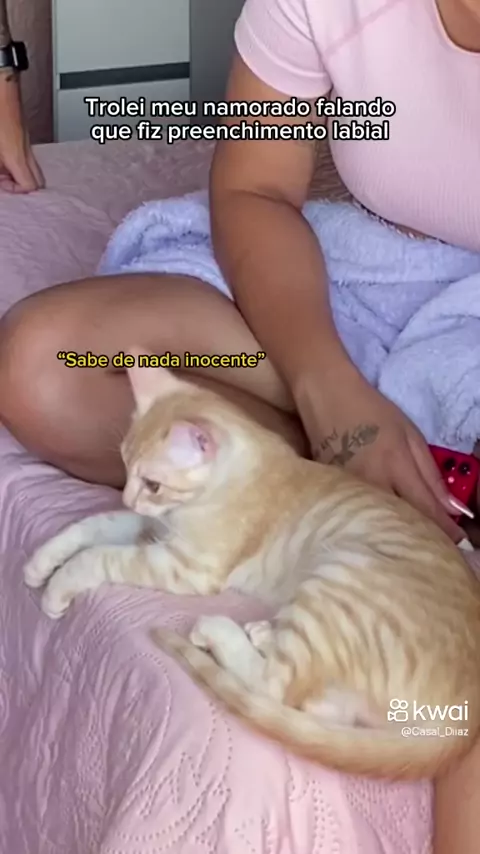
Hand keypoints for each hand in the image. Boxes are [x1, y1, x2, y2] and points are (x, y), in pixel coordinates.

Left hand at [0, 71, 43, 192]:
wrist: (0, 82)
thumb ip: (0, 168)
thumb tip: (3, 178)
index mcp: (17, 155)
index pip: (31, 186)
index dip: (16, 191)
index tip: (3, 186)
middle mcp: (26, 150)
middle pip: (38, 180)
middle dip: (22, 185)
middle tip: (5, 181)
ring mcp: (26, 140)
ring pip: (32, 167)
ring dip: (18, 172)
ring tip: (2, 168)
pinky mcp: (22, 132)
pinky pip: (25, 154)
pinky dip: (16, 160)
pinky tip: (3, 153)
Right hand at [299, 367, 464, 542]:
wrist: (325, 396)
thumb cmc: (371, 411)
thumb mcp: (410, 435)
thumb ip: (431, 475)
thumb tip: (453, 509)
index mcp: (395, 465)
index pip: (425, 508)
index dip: (445, 529)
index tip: (458, 543)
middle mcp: (372, 482)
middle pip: (400, 521)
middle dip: (421, 535)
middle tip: (434, 544)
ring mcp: (347, 489)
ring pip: (377, 522)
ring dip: (395, 533)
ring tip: (408, 540)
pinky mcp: (329, 491)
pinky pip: (357, 514)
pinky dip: (371, 522)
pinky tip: (378, 526)